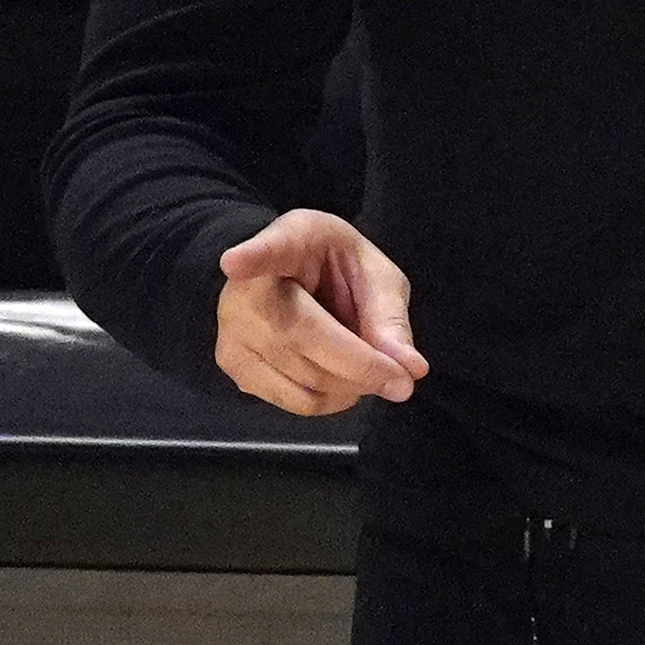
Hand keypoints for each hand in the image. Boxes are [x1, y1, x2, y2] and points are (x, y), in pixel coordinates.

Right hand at [214, 209, 426, 416]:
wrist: (288, 279)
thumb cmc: (334, 269)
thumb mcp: (373, 274)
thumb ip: (390, 315)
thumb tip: (412, 369)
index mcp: (286, 242)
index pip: (265, 249)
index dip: (251, 257)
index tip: (234, 262)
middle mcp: (245, 287)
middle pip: (302, 337)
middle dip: (361, 367)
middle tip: (401, 378)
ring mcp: (232, 329)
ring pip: (304, 380)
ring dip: (351, 387)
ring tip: (366, 368)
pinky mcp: (233, 365)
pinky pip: (295, 402)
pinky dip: (331, 400)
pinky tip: (340, 377)